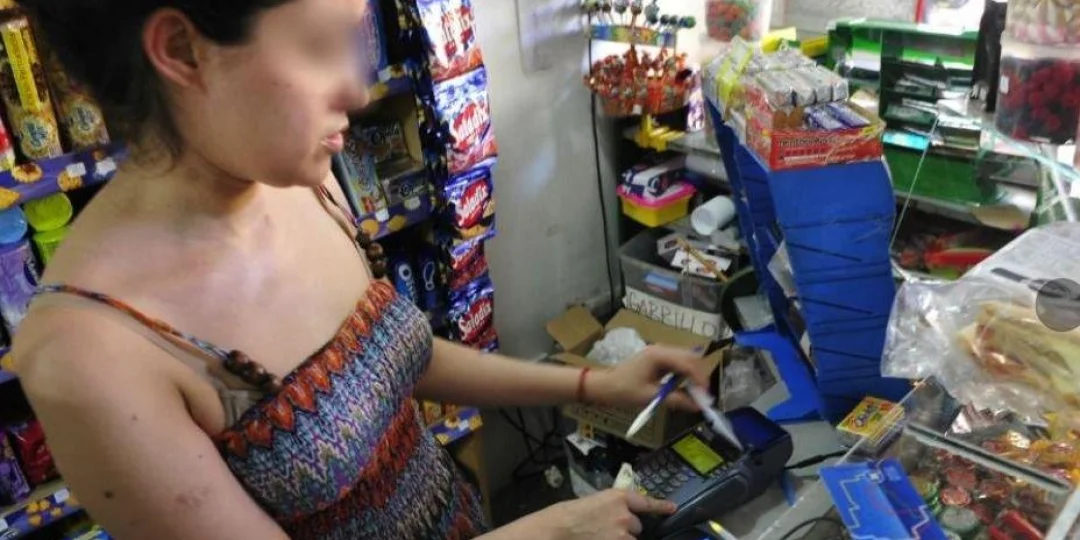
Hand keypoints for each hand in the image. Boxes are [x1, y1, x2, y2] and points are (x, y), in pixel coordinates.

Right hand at [541, 489, 675, 539]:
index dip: (661, 506)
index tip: (672, 508)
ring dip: (621, 539)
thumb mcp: (593, 502)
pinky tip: (600, 538)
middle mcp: (625, 515)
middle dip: (627, 529)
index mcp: (618, 497)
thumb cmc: (568, 514)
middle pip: (637, 525)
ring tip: (601, 536)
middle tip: (607, 530)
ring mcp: (622, 535)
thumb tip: (618, 516)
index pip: (646, 502)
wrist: (559, 529)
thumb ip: (610, 507)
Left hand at [588, 345, 710, 410]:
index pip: (688, 363)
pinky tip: (685, 387)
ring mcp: (660, 353)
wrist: (605, 386)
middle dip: (699, 376)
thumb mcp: (650, 398)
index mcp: (658, 355)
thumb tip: (697, 407)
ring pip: (687, 359)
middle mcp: (661, 349)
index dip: (699, 379)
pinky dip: (686, 374)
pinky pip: (679, 363)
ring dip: (693, 375)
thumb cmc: (624, 391)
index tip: (705, 396)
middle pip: (690, 357)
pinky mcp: (659, 359)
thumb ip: (675, 400)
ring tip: (696, 393)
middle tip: (703, 396)